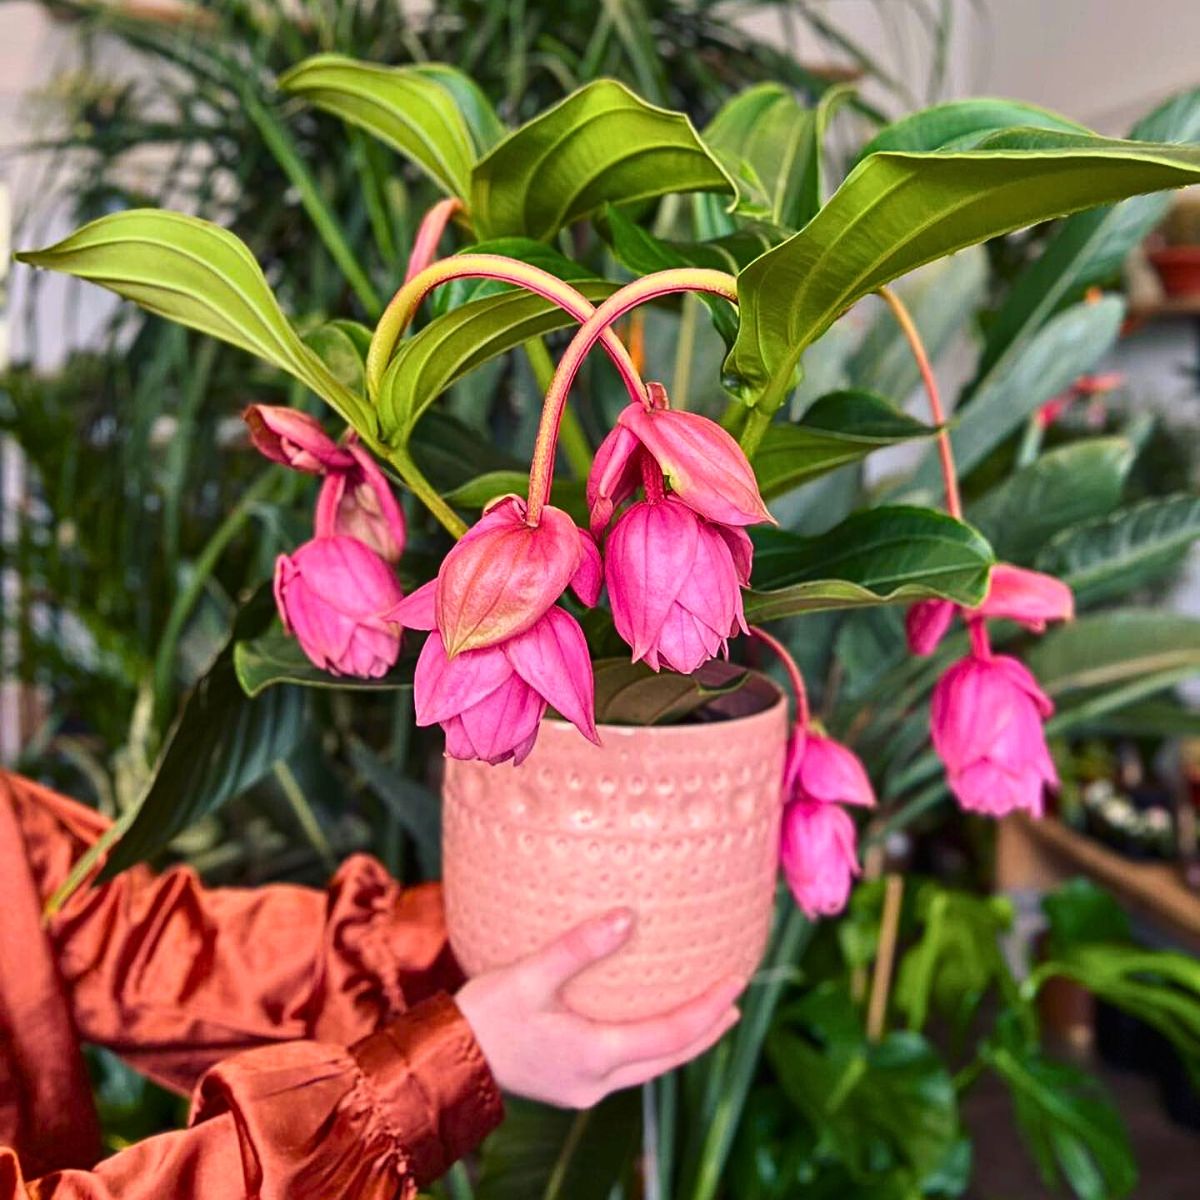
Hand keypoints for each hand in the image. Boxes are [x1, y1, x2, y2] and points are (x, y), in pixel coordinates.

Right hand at [455, 908, 742, 1108]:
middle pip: (669, 1058)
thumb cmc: (484, 1014)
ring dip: (682, 1041)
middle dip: (706, 1030)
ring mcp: (583, 1087)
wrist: (445, 1058)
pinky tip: (649, 1023)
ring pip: (650, 1066)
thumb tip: (628, 916)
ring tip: (708, 1016)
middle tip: (736, 1002)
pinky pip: (628, 1065)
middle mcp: (596, 1081)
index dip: (708, 1009)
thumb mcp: (530, 974)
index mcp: (594, 1055)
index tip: (737, 981)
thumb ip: (579, 946)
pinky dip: (652, 1045)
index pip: (670, 1035)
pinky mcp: (570, 1083)